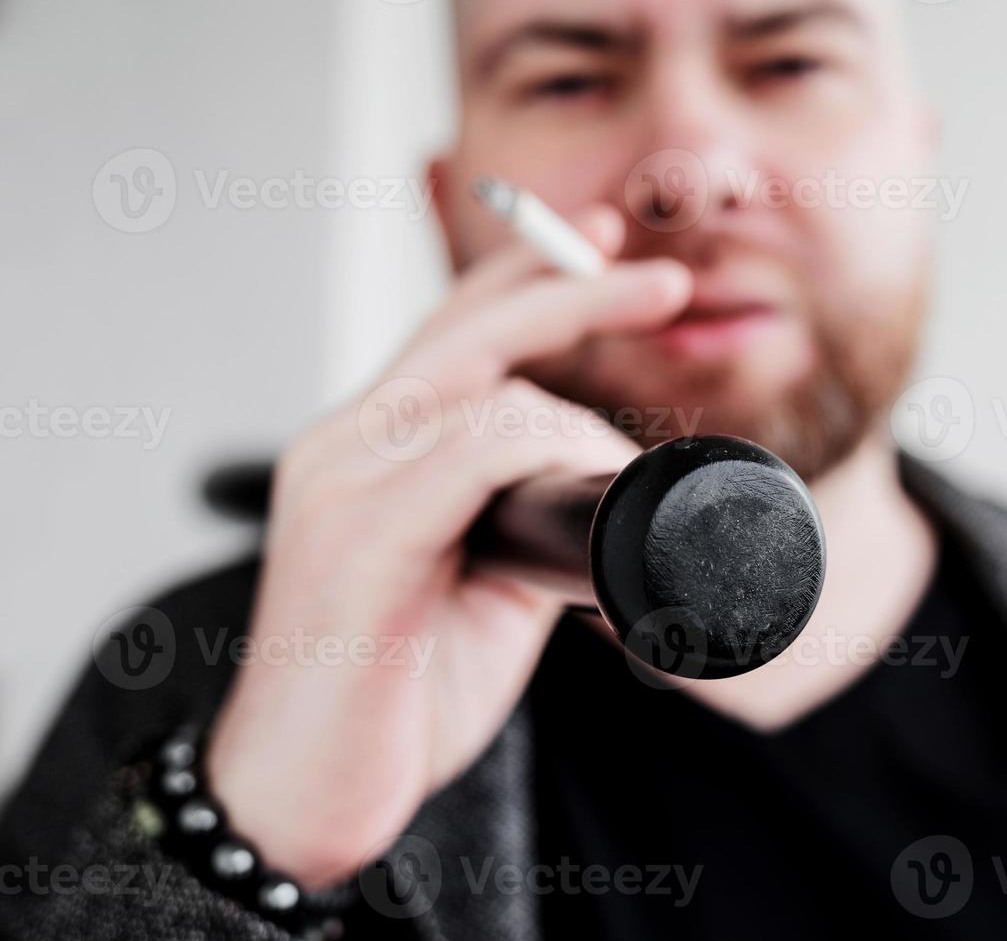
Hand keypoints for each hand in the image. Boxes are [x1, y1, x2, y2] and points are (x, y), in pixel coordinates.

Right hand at [206, 207, 691, 887]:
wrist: (304, 798)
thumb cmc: (394, 693)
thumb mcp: (481, 585)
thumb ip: (523, 514)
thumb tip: (591, 480)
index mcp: (368, 450)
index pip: (450, 335)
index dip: (526, 280)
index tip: (602, 246)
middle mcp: (344, 445)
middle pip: (469, 329)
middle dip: (573, 287)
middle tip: (664, 279)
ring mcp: (342, 483)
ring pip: (482, 387)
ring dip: (577, 418)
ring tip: (619, 477)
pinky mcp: (359, 537)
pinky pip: (470, 453)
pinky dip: (543, 452)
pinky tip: (578, 480)